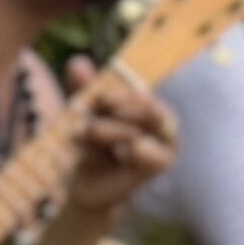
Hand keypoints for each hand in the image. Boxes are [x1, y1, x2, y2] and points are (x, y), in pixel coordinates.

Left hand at [49, 72, 177, 244]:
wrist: (87, 182)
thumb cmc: (90, 144)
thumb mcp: (84, 113)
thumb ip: (83, 87)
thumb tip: (76, 62)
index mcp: (145, 102)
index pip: (138, 90)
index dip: (119, 92)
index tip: (98, 97)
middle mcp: (162, 118)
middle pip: (146, 104)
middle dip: (119, 106)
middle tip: (95, 109)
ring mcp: (167, 141)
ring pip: (141, 127)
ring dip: (112, 130)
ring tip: (89, 133)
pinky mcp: (164, 163)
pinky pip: (154, 152)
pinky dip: (137, 150)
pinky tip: (122, 152)